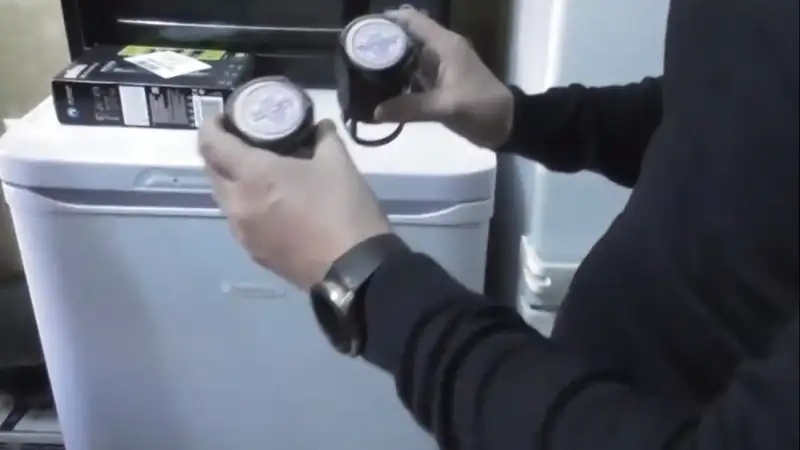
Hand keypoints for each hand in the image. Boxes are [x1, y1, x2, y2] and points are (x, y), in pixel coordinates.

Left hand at [198, 118, 390, 290]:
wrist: (355, 270)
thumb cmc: (344, 209)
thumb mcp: (339, 163)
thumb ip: (324, 137)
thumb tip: (318, 126)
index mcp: (253, 176)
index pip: (210, 144)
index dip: (212, 125)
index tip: (227, 118)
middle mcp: (237, 204)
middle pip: (212, 172)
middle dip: (221, 154)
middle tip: (246, 143)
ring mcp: (243, 233)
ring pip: (225, 199)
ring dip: (235, 182)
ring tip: (262, 175)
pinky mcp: (255, 254)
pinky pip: (241, 222)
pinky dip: (248, 206)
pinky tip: (275, 205)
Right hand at [374, 7, 513, 148]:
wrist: (507, 125)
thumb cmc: (481, 108)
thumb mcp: (446, 106)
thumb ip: (410, 107)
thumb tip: (375, 111)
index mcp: (445, 45)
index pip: (413, 20)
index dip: (388, 20)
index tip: (363, 29)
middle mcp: (441, 50)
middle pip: (407, 37)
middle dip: (383, 41)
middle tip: (355, 53)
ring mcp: (441, 68)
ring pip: (410, 57)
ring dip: (390, 61)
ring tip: (361, 68)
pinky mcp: (440, 85)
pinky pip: (415, 76)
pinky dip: (400, 78)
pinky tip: (381, 88)